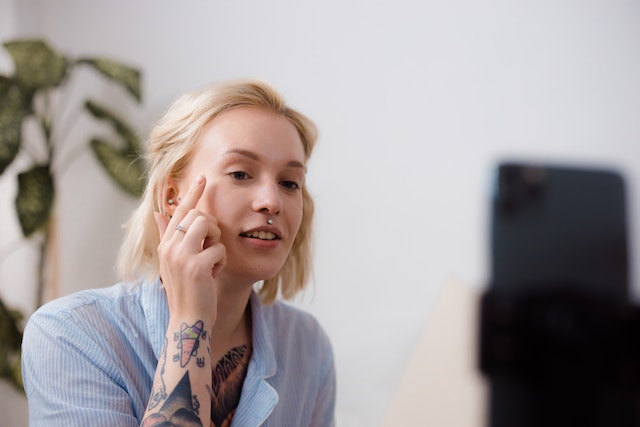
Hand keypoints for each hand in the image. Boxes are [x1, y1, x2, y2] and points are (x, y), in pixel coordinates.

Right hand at [154, 174, 225, 325]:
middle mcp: (169, 247)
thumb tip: (158, 212)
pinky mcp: (196, 266)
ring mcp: (181, 256)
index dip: (192, 193)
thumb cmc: (186, 290)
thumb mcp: (175, 262)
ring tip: (211, 260)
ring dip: (216, 242)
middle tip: (211, 247)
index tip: (203, 178)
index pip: (179, 211)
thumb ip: (168, 236)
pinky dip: (221, 262)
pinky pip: (219, 249)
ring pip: (207, 226)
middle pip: (197, 215)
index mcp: (165, 245)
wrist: (188, 320)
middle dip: (211, 227)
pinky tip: (213, 275)